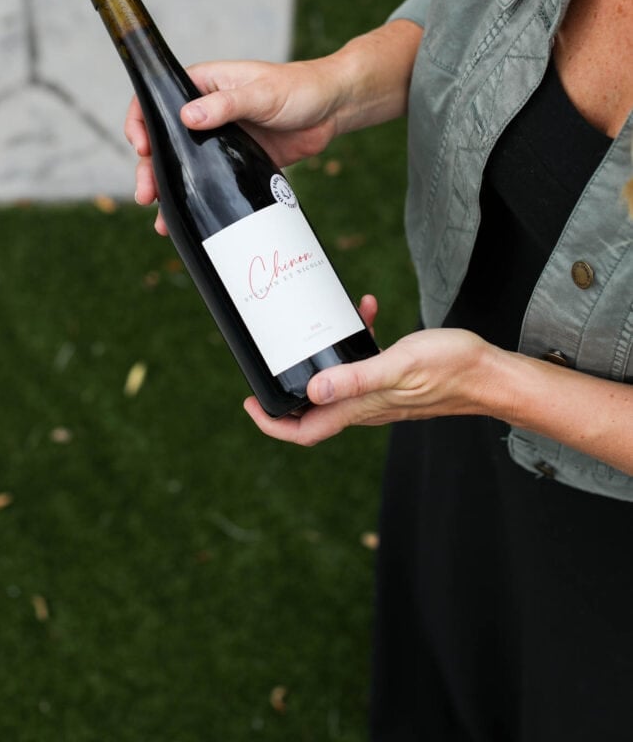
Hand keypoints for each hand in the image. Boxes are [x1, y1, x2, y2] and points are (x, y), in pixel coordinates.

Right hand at [124, 19, 422, 234]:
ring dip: (170, 189)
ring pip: (184, 165)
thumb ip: (226, 105)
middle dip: (151, 168)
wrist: (333, 110)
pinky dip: (199, 200)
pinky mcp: (237, 161)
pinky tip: (189, 220)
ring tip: (161, 218)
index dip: (142, 122)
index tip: (141, 146)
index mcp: (204, 85)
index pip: (158, 99)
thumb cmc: (299, 88)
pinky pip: (210, 182)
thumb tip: (187, 118)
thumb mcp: (262, 93)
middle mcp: (206, 111)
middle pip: (165, 140)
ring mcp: (220, 138)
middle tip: (146, 193)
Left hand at [243, 325, 498, 444]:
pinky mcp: (394, 379)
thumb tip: (311, 390)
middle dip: (289, 390)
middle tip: (271, 362)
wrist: (490, 374)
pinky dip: (358, 340)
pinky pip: (364, 364)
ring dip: (323, 358)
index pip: (306, 431)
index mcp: (361, 409)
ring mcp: (380, 394)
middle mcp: (366, 407)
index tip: (251, 403)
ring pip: (337, 383)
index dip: (273, 424)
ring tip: (317, 325)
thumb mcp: (398, 366)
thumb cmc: (450, 370)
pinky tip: (367, 311)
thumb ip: (356, 378)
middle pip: (314, 411)